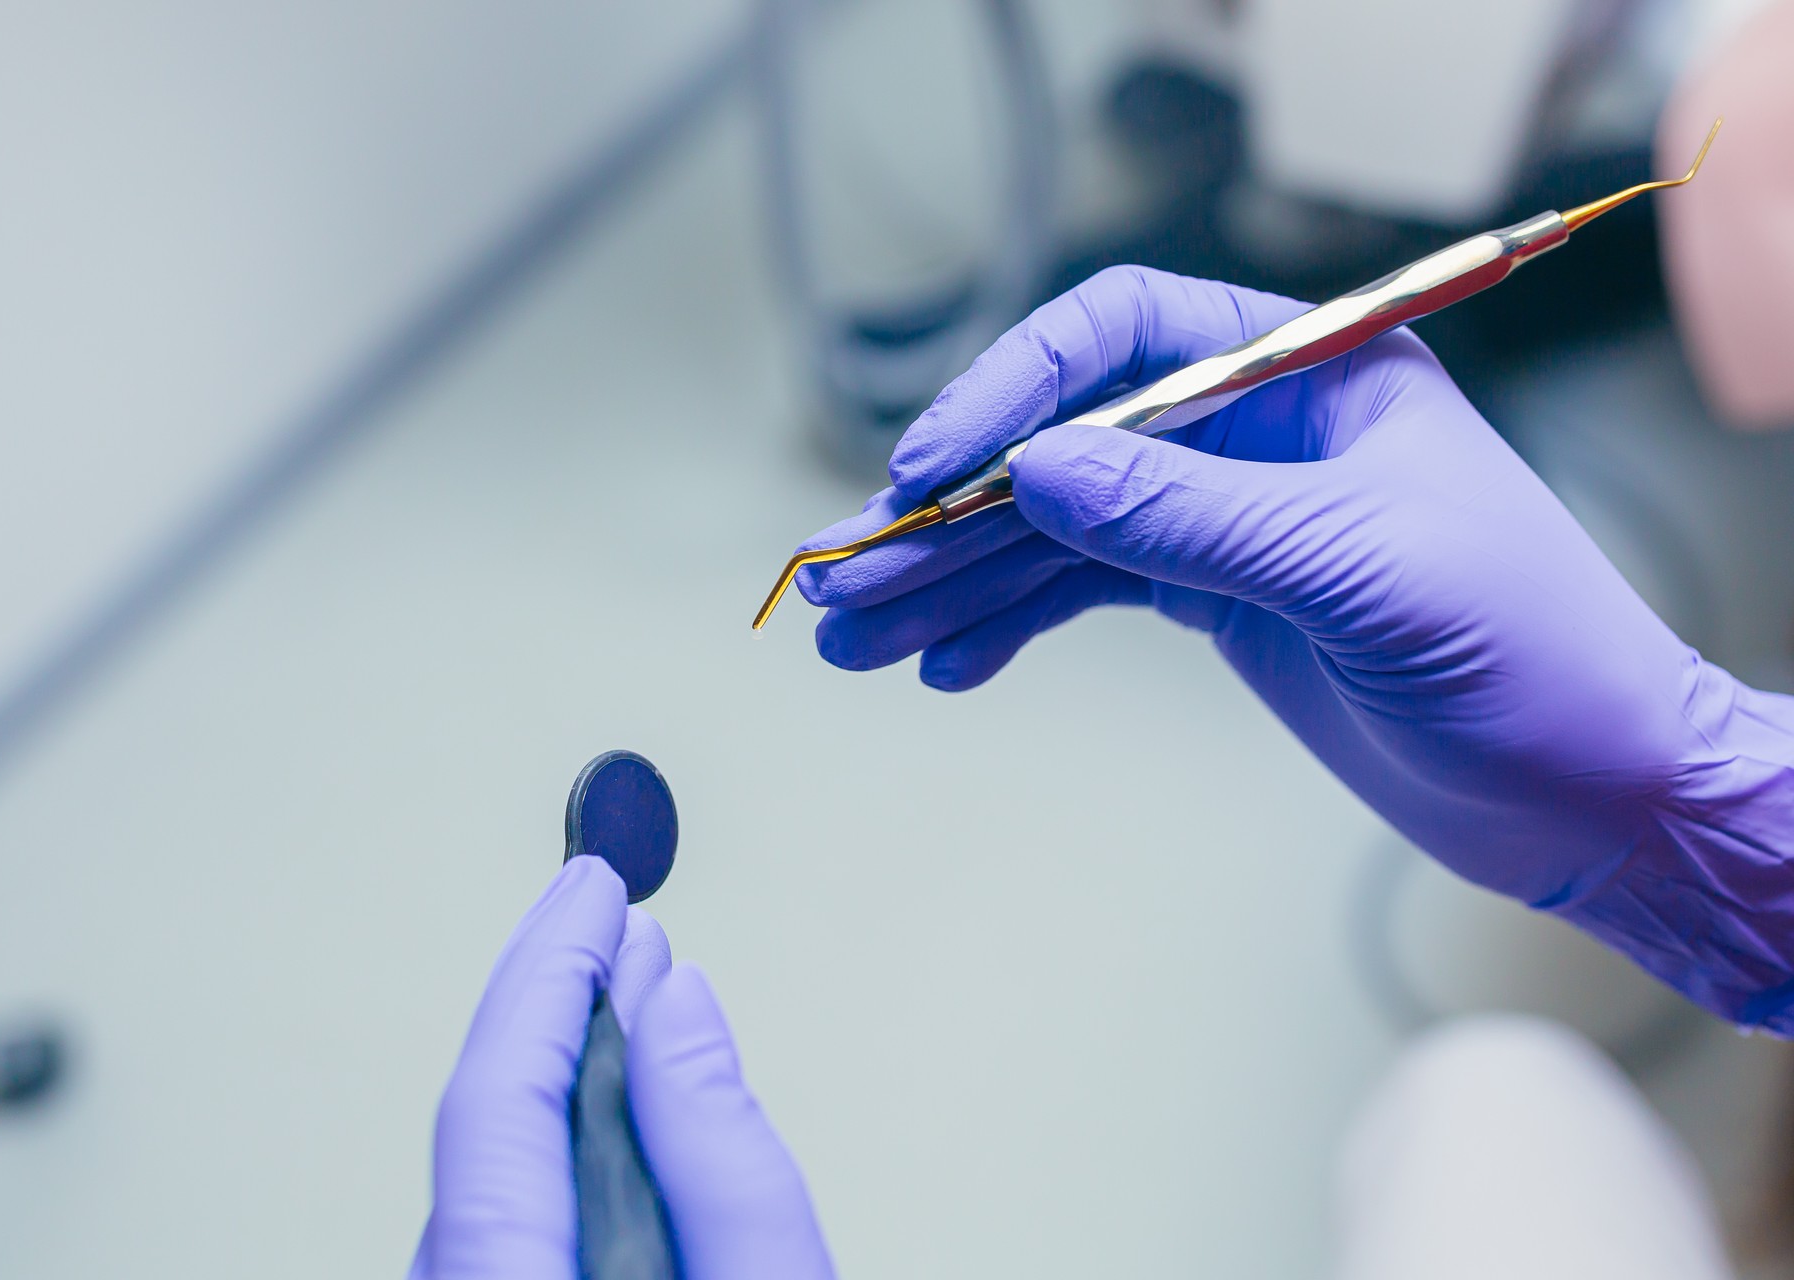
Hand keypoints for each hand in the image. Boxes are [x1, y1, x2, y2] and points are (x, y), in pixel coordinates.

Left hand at [408, 856, 835, 1277]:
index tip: (598, 888)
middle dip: (553, 993)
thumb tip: (677, 1003)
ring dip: (564, 1058)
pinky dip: (566, 1133)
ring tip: (629, 975)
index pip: (498, 1098)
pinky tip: (618, 1089)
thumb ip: (728, 1164)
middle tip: (604, 904)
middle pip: (481, 1123)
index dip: (554, 971)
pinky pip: (514, 1211)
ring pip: (497, 1165)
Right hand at [800, 265, 1793, 1027]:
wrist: (1596, 793)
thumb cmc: (1534, 657)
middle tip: (843, 573)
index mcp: (1310, 374)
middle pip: (1063, 443)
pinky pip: (1087, 595)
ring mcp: (1229, 522)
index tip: (932, 466)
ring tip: (855, 636)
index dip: (1013, 388)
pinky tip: (947, 664)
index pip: (1121, 334)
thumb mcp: (1362, 571)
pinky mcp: (1220, 602)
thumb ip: (1195, 519)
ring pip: (1058, 531)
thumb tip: (1038, 471)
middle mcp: (1255, 434)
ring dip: (955, 580)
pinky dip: (1010, 626)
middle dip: (949, 510)